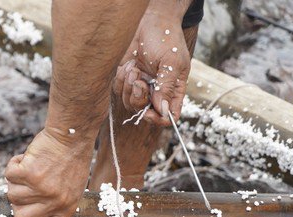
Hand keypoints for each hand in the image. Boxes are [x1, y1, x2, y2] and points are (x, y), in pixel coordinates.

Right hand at [5, 128, 92, 216]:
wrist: (72, 135)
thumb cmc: (71, 158)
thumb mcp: (71, 188)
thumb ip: (54, 203)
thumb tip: (31, 214)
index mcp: (67, 208)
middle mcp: (54, 202)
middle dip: (18, 203)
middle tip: (26, 187)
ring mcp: (41, 188)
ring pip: (12, 194)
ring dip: (16, 180)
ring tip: (31, 167)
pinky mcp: (30, 173)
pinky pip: (9, 175)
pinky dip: (14, 164)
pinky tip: (27, 158)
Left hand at [113, 11, 192, 125]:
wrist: (150, 20)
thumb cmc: (166, 38)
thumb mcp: (172, 62)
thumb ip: (167, 87)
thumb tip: (162, 111)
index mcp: (173, 91)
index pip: (168, 117)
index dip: (158, 119)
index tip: (148, 111)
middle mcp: (156, 92)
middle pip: (145, 112)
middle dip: (138, 99)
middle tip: (138, 80)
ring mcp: (140, 86)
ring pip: (129, 103)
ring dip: (128, 86)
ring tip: (134, 68)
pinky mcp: (126, 79)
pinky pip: (118, 90)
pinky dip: (121, 79)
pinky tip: (129, 64)